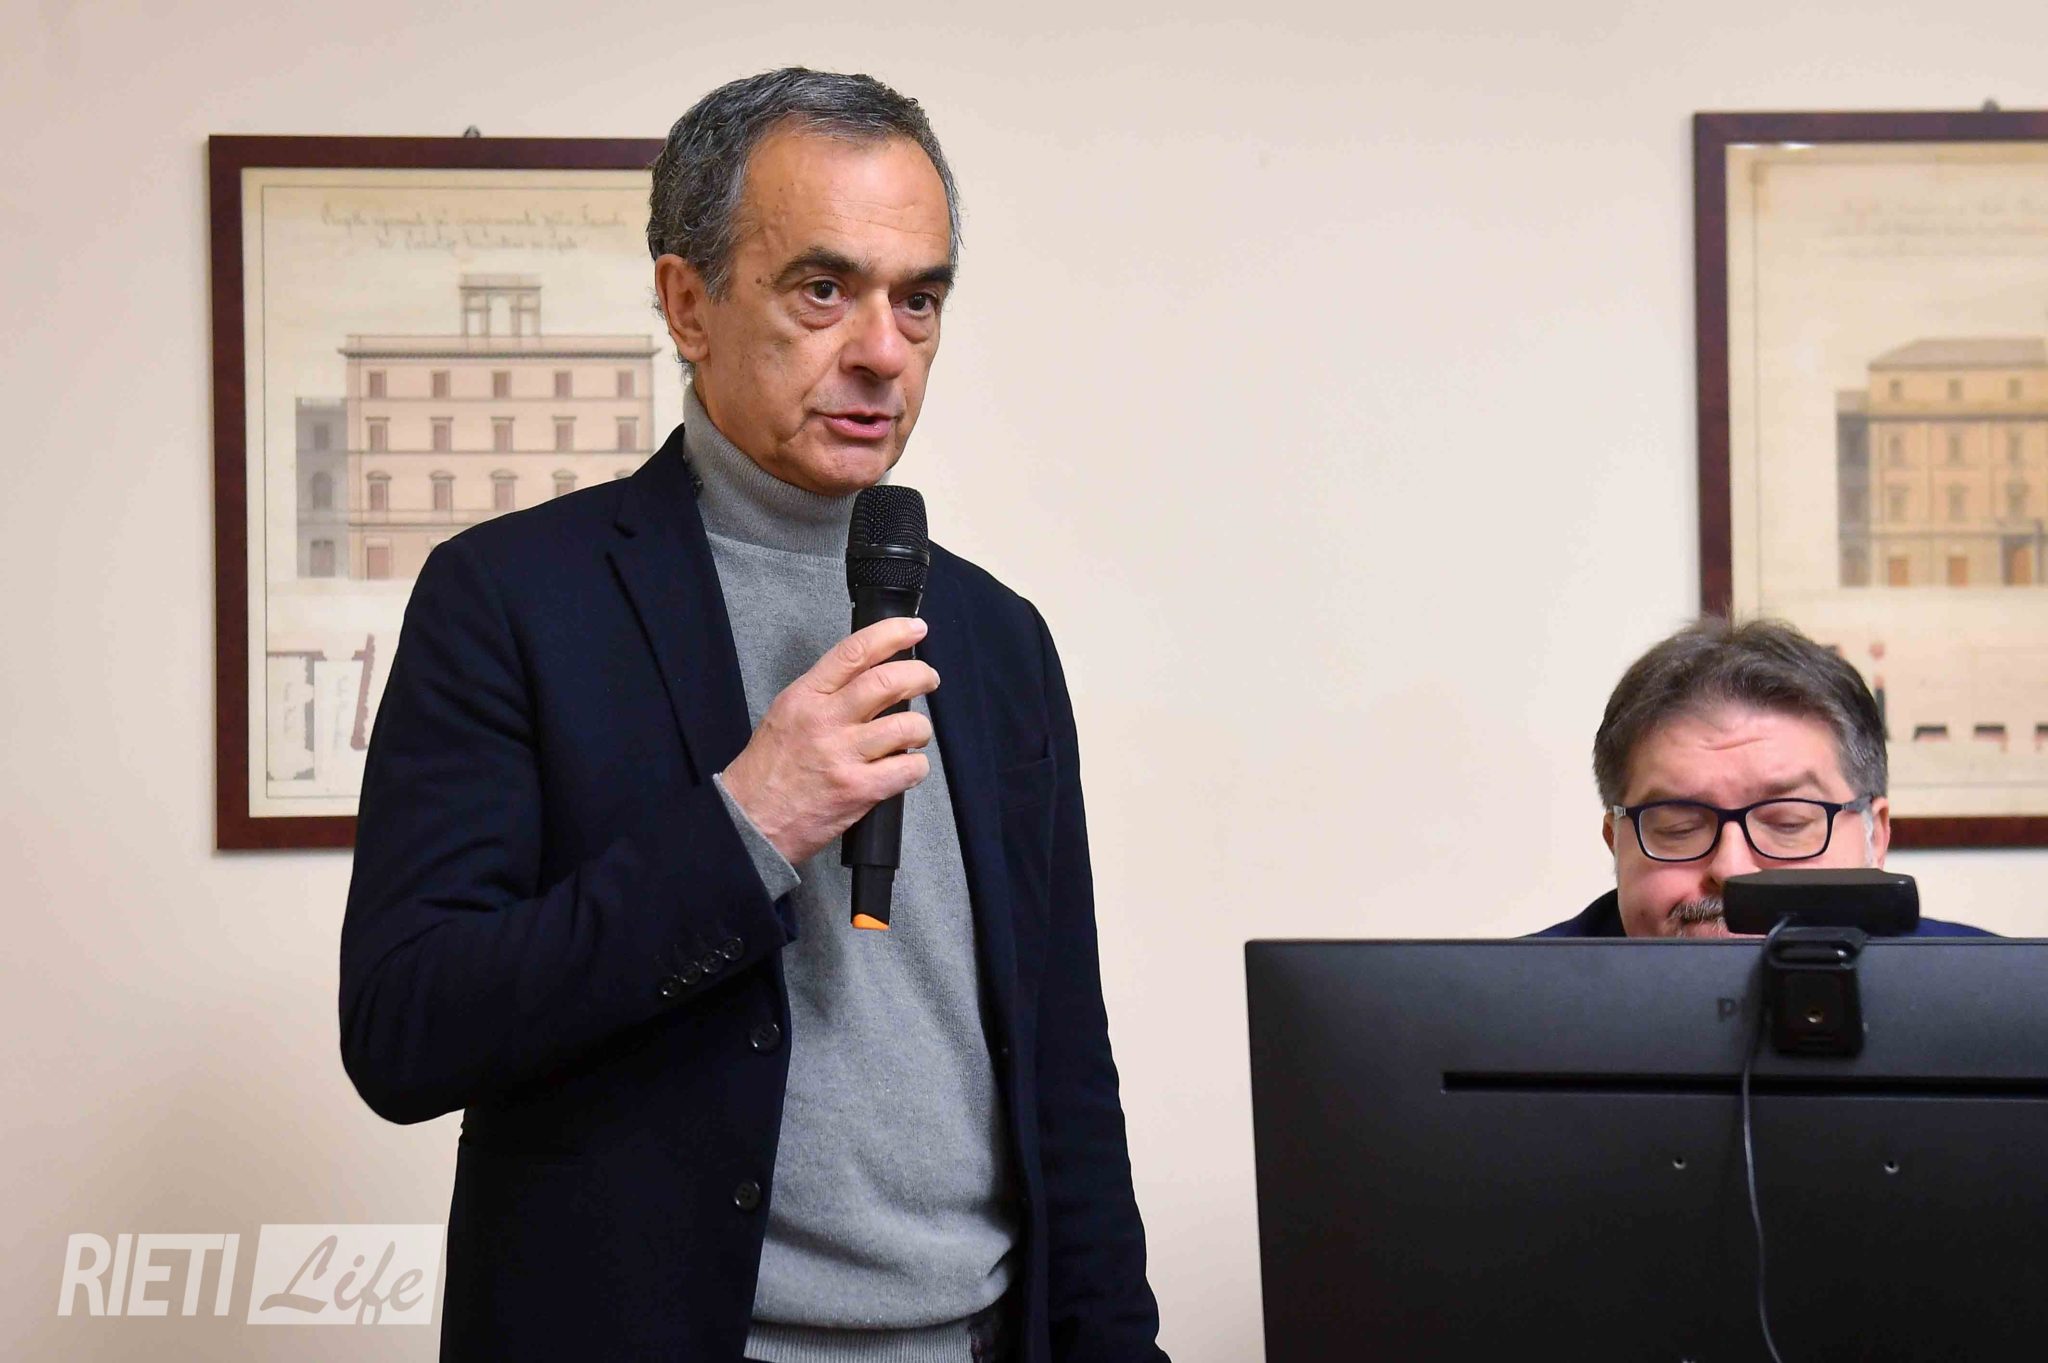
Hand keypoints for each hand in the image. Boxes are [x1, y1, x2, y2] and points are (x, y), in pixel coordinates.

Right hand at [721, 616, 938, 865]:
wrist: (749, 822)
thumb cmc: (767, 771)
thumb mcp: (785, 715)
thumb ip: (824, 694)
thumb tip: (870, 678)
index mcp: (805, 697)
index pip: (854, 652)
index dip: (892, 635)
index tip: (915, 630)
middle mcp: (825, 721)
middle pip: (888, 683)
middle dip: (920, 676)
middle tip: (929, 680)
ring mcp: (843, 756)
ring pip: (906, 726)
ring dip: (920, 728)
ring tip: (915, 734)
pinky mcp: (859, 790)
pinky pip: (909, 769)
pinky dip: (917, 766)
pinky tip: (906, 766)